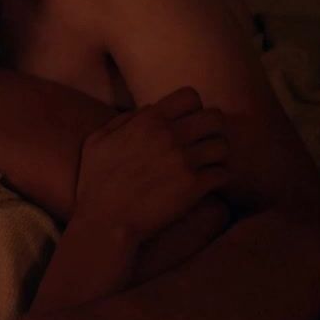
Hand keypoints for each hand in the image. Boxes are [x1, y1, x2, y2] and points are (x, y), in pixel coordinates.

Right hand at [73, 86, 227, 239]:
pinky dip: (218, 178)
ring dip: (217, 155)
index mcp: (149, 122)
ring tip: (207, 165)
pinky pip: (223, 173)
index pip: (190, 96)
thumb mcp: (96, 142)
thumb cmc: (96, 184)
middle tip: (204, 143)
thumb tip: (148, 109)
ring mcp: (184, 161)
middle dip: (212, 129)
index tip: (187, 124)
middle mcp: (170, 136)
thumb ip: (122, 120)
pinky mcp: (194, 186)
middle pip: (215, 117)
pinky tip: (207, 184)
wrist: (105, 222)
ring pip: (223, 145)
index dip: (192, 109)